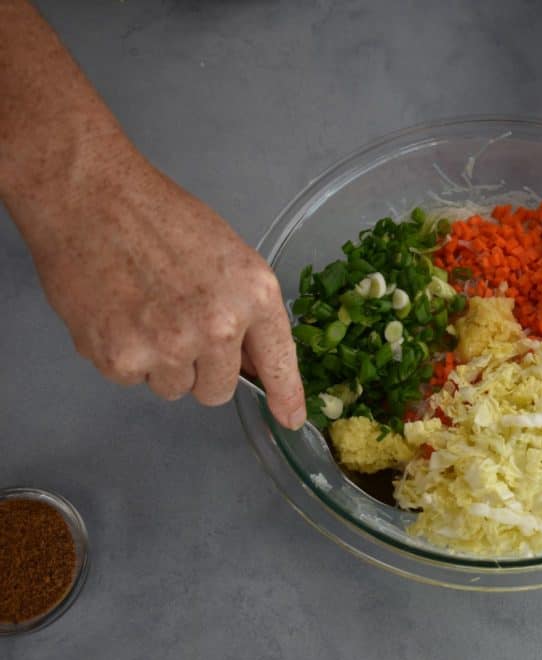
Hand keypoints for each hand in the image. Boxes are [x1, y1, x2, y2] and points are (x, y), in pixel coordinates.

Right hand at [11, 147, 306, 427]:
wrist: (89, 197)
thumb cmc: (159, 218)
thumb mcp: (228, 257)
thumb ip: (246, 311)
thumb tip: (251, 364)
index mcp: (253, 295)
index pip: (278, 362)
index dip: (285, 396)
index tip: (290, 418)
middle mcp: (217, 327)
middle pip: (218, 390)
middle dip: (202, 370)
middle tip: (178, 325)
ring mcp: (167, 346)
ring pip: (174, 388)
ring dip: (161, 363)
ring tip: (145, 311)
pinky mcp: (120, 358)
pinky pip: (132, 380)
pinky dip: (124, 355)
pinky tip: (118, 312)